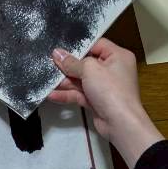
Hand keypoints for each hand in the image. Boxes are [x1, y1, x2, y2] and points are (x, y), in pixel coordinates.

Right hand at [48, 38, 164, 168]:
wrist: (120, 123)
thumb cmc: (111, 90)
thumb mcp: (89, 69)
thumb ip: (71, 62)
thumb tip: (57, 53)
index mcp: (118, 56)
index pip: (96, 45)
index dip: (79, 46)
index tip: (60, 47)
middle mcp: (112, 70)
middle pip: (86, 63)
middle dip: (68, 66)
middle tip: (49, 63)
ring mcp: (104, 86)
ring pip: (80, 80)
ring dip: (64, 81)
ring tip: (47, 80)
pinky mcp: (97, 100)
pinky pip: (79, 93)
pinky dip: (67, 94)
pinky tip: (52, 94)